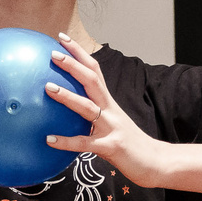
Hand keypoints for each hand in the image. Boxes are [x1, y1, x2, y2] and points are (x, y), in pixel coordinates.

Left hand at [46, 34, 175, 184]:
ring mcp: (112, 127)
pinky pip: (85, 143)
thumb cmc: (130, 144)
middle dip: (73, 65)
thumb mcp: (112, 124)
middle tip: (52, 53)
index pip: (94, 70)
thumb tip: (69, 109)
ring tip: (47, 87)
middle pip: (92, 80)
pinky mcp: (111, 147)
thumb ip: (94, 115)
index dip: (79, 53)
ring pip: (87, 107)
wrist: (155, 162)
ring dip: (67, 96)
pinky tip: (49, 140)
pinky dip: (66, 141)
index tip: (62, 38)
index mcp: (109, 102)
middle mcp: (111, 110)